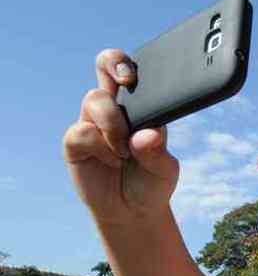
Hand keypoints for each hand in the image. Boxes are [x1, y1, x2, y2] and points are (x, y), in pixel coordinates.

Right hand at [63, 49, 178, 225]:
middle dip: (113, 63)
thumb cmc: (152, 183)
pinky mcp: (75, 142)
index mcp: (140, 106)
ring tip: (126, 153)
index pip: (130, 70)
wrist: (133, 212)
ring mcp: (93, 122)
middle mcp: (115, 108)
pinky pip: (82, 132)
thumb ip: (157, 152)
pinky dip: (102, 147)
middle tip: (126, 81)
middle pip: (105, 65)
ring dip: (114, 126)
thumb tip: (149, 136)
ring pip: (95, 100)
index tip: (132, 75)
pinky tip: (113, 161)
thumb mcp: (164, 170)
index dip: (126, 62)